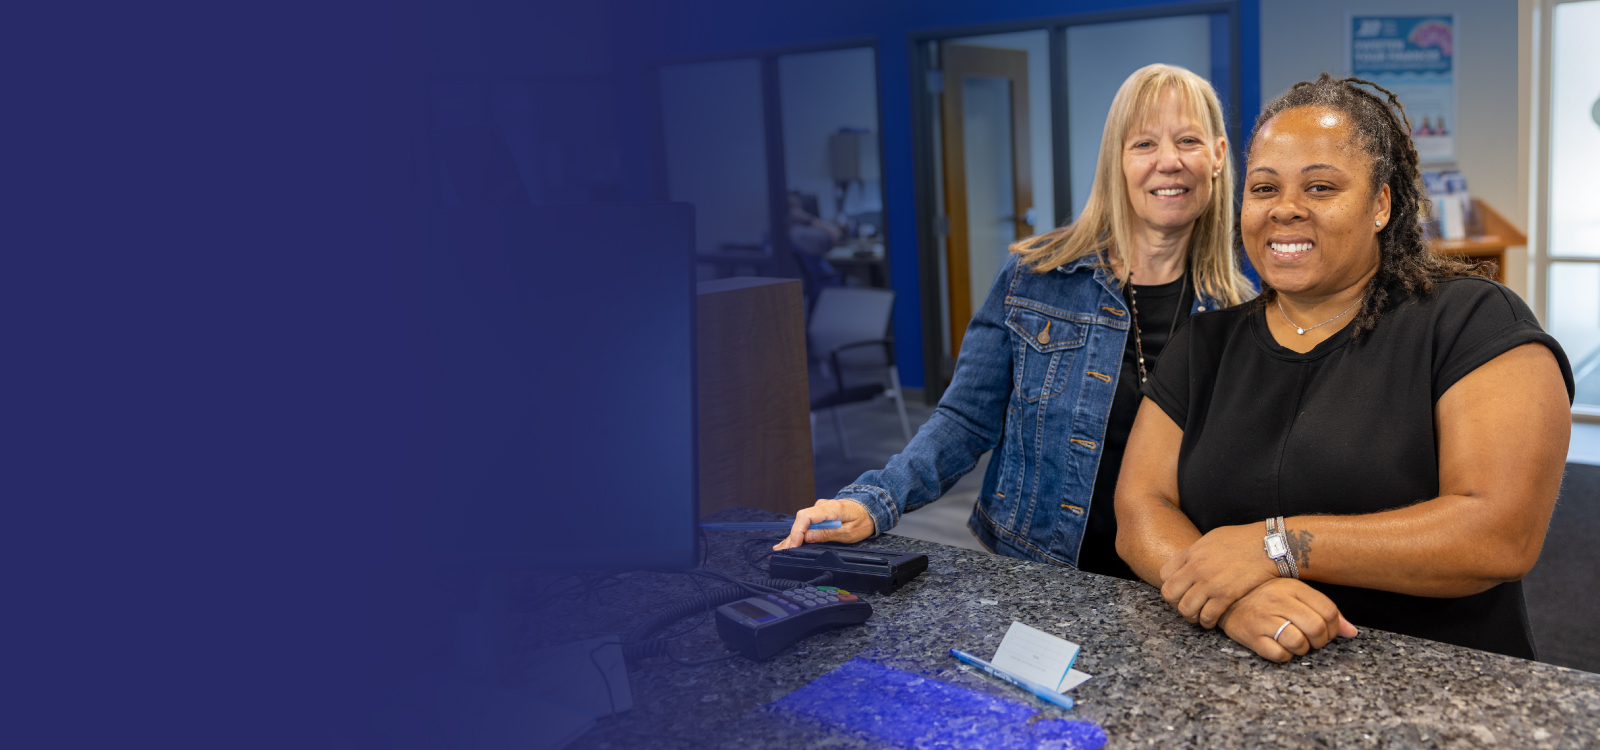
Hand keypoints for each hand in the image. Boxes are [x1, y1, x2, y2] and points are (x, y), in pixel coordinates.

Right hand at [773, 499, 874, 549]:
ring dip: (793, 536)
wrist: (871, 509)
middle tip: (783, 552)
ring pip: (802, 522)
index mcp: (831, 508)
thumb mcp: (849, 532)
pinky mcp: (820, 513)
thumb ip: (827, 533)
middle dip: (792, 536)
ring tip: (781, 549)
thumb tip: (808, 536)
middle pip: (801, 520)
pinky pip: (807, 522)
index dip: (798, 531)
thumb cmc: (863, 520)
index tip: (794, 545)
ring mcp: (821, 508)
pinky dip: (799, 533)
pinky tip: (788, 541)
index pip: (807, 517)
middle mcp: (823, 506)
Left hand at [1159, 523, 1279, 628]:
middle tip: (1186, 606)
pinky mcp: (1226, 595)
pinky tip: (1212, 621)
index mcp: (1191, 553)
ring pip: (1185, 608)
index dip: (1170, 585)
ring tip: (1198, 616)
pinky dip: (1207, 622)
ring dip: (1190, 616)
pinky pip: (1207, 616)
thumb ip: (1196, 552)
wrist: (1269, 545)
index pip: (1164, 575)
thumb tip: (1188, 561)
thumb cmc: (1243, 540)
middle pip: (1169, 593)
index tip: (1180, 590)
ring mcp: (1210, 583)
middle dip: (1175, 603)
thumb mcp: (1212, 539)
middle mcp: (1196, 568)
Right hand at [1217, 578, 1357, 661]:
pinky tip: (1279, 646)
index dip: (1334, 628)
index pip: (1328, 611)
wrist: (1225, 599)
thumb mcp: (1294, 594)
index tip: (1326, 631)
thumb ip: (1322, 610)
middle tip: (1312, 641)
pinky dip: (1284, 656)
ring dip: (1302, 649)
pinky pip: (1279, 654)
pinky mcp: (1251, 636)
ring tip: (1295, 643)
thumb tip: (1351, 632)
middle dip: (1320, 642)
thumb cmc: (1264, 597)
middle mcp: (1278, 601)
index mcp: (1292, 587)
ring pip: (1299, 643)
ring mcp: (1263, 619)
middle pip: (1316, 629)